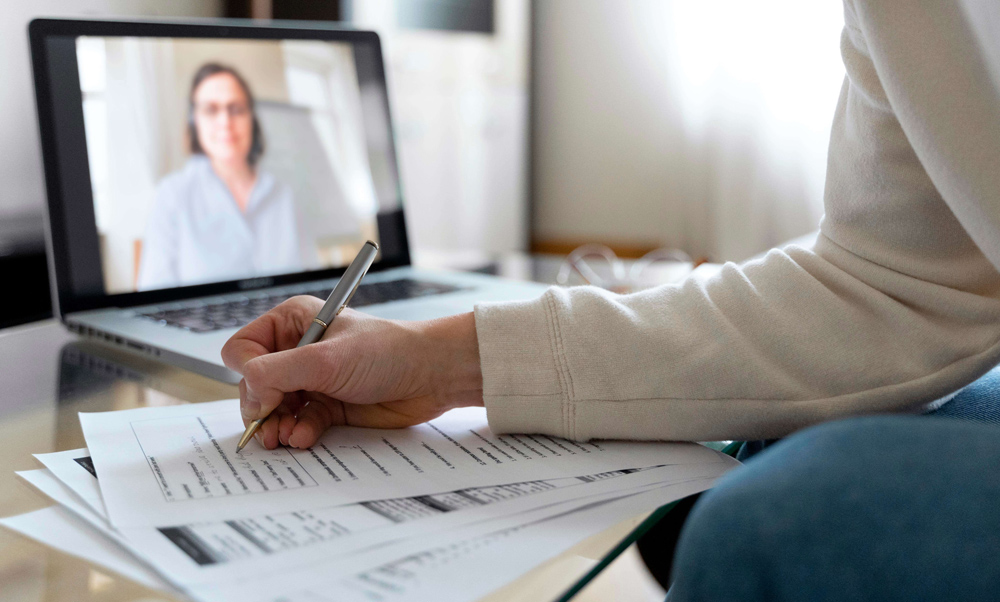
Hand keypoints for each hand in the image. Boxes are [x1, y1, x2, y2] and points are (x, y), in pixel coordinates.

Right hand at [221, 296, 482, 449]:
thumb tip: (248, 395)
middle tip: (270, 428)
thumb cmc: (386, 352)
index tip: (264, 395)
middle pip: (254, 385)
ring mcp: (312, 380)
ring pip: (273, 409)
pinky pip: (298, 424)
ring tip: (286, 437)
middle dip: (261, 408)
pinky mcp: (327, 406)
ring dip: (277, 426)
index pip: (243, 349)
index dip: (248, 374)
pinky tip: (305, 438)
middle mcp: (297, 349)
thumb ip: (277, 372)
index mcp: (292, 322)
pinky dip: (298, 433)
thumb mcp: (326, 359)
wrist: (431, 376)